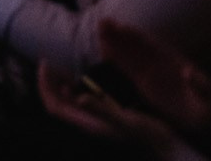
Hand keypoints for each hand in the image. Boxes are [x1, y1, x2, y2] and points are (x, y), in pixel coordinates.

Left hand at [36, 65, 194, 159]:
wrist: (166, 148)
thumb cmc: (146, 135)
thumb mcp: (125, 120)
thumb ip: (102, 109)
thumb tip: (79, 97)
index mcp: (87, 125)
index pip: (54, 106)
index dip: (45, 85)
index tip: (45, 63)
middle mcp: (87, 124)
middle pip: (57, 103)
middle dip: (49, 83)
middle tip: (49, 62)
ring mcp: (95, 122)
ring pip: (68, 103)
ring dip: (61, 86)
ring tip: (61, 68)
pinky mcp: (105, 119)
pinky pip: (82, 103)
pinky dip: (77, 91)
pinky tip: (83, 82)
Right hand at [94, 21, 210, 137]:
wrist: (209, 122)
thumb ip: (201, 85)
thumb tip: (188, 71)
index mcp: (175, 62)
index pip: (154, 46)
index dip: (139, 36)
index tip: (123, 27)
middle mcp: (161, 64)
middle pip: (138, 45)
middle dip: (121, 34)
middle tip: (102, 23)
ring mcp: (152, 73)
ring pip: (129, 55)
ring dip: (114, 43)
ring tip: (98, 32)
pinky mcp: (145, 84)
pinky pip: (128, 69)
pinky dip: (116, 60)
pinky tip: (104, 52)